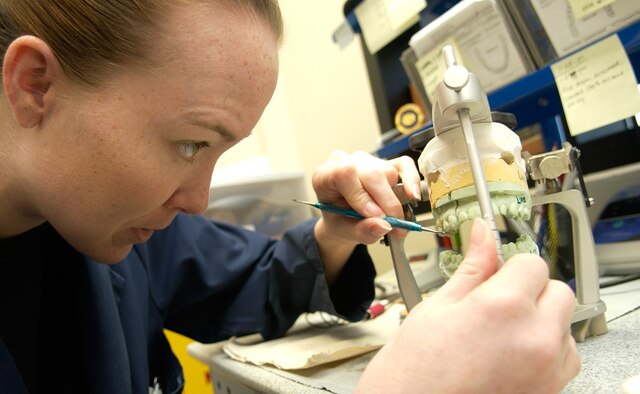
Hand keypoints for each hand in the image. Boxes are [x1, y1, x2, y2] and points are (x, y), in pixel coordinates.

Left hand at [311, 150, 419, 244]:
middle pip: (372, 174)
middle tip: (394, 225)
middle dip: (387, 203)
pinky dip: (411, 180)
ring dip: (395, 199)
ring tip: (392, 218)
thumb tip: (382, 226)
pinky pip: (403, 164)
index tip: (375, 216)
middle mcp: (345, 162)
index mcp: (325, 175)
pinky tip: (412, 196)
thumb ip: (360, 231)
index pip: (345, 173)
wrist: (343, 219)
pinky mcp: (384, 163)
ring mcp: (366, 160)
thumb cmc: (339, 220)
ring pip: (388, 173)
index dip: (362, 195)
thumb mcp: (343, 231)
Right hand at [357, 219, 579, 392]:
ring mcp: (546, 369)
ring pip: (564, 324)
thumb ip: (472, 269)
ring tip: (499, 334)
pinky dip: (545, 349)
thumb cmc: (413, 373)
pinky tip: (509, 354)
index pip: (532, 263)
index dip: (510, 266)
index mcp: (502, 307)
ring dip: (540, 320)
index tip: (496, 273)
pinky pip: (564, 357)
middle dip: (530, 290)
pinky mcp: (549, 391)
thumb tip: (483, 236)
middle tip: (496, 302)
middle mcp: (534, 338)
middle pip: (557, 291)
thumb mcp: (437, 308)